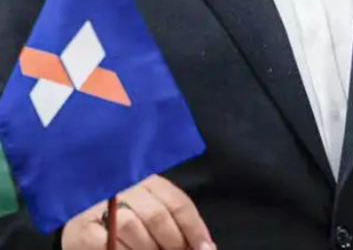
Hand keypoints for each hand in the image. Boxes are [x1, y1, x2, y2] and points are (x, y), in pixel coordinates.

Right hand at [61, 175, 213, 249]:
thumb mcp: (147, 208)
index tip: (206, 248)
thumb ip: (170, 221)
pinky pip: (110, 244)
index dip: (194, 228)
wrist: (75, 208)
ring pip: (133, 229)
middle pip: (157, 216)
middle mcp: (123, 186)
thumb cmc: (120, 213)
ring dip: (150, 249)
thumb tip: (203, 246)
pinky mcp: (81, 229)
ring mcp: (99, 206)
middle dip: (173, 242)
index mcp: (146, 180)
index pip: (177, 203)